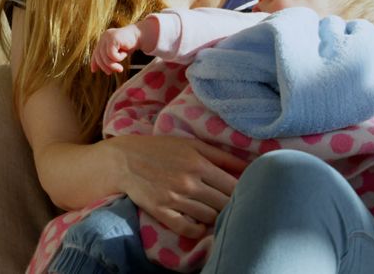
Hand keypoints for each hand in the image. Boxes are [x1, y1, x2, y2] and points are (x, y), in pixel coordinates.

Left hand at [91, 25, 141, 73]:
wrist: (139, 36)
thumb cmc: (129, 45)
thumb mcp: (117, 53)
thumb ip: (108, 58)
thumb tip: (94, 69)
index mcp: (103, 40)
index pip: (96, 53)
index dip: (94, 62)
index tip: (94, 70)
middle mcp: (103, 38)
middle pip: (99, 56)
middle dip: (105, 67)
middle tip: (113, 72)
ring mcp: (107, 37)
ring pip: (105, 57)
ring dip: (113, 64)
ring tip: (120, 67)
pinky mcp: (112, 38)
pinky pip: (111, 54)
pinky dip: (118, 58)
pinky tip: (124, 54)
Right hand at [107, 135, 247, 237]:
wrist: (123, 160)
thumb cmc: (160, 149)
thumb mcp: (191, 144)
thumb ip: (220, 155)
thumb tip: (249, 166)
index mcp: (198, 164)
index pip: (234, 186)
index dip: (242, 191)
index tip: (242, 192)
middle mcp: (189, 183)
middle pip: (224, 204)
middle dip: (230, 205)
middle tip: (228, 203)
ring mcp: (174, 199)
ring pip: (209, 217)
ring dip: (214, 216)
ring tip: (212, 210)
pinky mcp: (161, 212)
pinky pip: (188, 229)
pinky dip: (198, 229)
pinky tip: (198, 223)